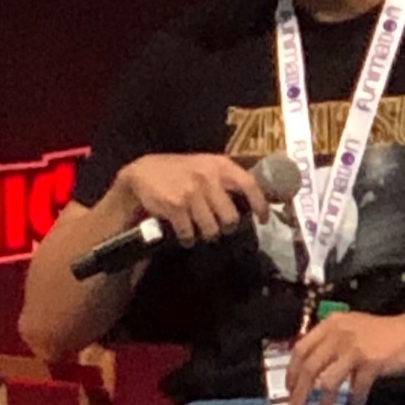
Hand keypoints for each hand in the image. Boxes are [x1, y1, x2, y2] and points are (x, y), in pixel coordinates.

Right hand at [111, 153, 270, 246]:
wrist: (141, 173)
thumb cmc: (178, 171)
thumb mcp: (204, 166)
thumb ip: (224, 179)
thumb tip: (250, 202)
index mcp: (219, 165)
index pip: (249, 185)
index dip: (260, 205)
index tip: (263, 219)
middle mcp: (208, 178)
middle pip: (230, 216)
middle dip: (226, 227)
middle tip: (220, 228)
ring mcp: (191, 193)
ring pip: (211, 228)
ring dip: (207, 235)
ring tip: (200, 232)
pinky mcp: (175, 207)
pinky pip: (189, 232)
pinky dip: (188, 238)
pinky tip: (185, 235)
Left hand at [286, 309, 404, 404]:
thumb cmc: (381, 335)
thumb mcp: (349, 330)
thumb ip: (329, 345)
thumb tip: (309, 374)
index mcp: (329, 325)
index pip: (300, 349)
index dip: (292, 371)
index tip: (288, 389)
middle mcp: (337, 334)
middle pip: (310, 367)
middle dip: (299, 393)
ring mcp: (354, 348)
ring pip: (329, 382)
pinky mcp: (372, 362)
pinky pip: (357, 387)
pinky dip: (354, 402)